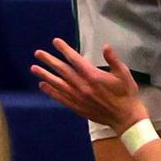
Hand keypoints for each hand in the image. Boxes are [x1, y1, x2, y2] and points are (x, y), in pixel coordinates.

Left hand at [31, 39, 148, 132]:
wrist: (125, 118)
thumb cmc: (126, 93)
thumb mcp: (124, 73)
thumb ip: (113, 59)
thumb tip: (105, 46)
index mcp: (93, 76)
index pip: (75, 59)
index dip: (64, 49)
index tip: (55, 41)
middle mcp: (83, 87)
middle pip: (63, 71)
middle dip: (49, 61)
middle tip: (38, 53)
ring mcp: (79, 98)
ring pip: (59, 84)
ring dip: (45, 75)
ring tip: (34, 68)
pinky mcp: (77, 108)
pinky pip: (61, 98)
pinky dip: (51, 92)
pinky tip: (43, 86)